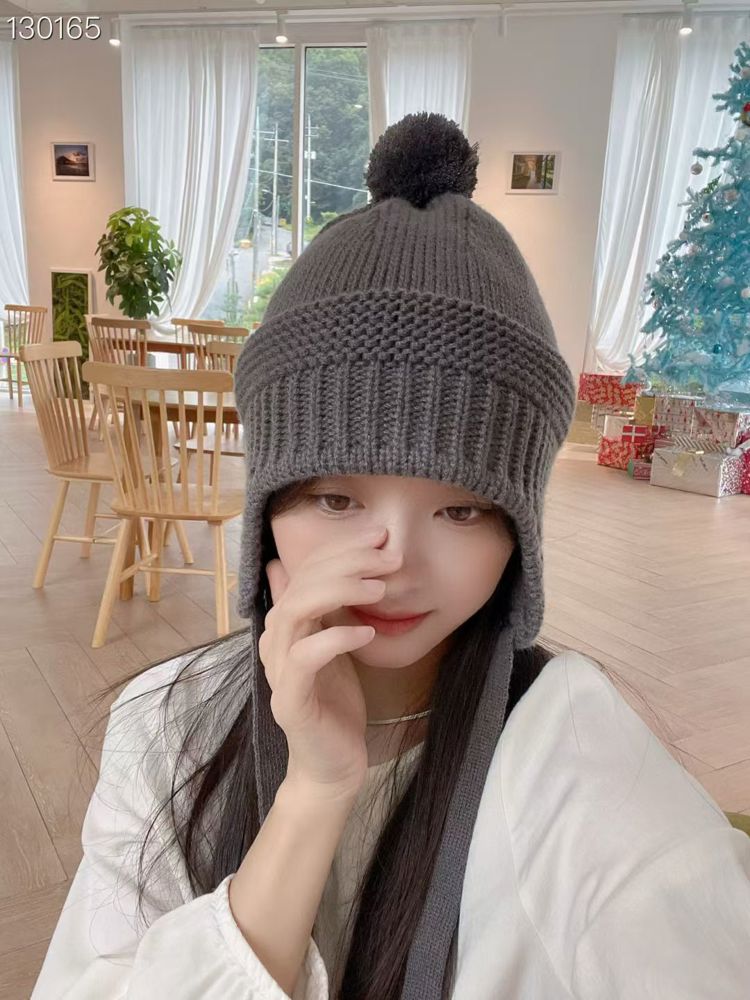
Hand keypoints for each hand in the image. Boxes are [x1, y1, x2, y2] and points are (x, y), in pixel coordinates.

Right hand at [260, 526, 401, 800]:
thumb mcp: (335, 642)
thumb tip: (306, 564)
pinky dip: (335, 639)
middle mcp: (276, 642)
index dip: (340, 547)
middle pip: (300, 584)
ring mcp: (279, 671)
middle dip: (346, 562)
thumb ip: (324, 606)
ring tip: (380, 588)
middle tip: (389, 557)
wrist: (331, 766)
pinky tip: (367, 632)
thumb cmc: (335, 702)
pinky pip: (304, 659)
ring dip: (339, 591)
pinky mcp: (290, 700)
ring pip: (295, 613)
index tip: (380, 535)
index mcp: (287, 624)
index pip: (306, 569)